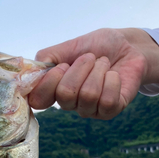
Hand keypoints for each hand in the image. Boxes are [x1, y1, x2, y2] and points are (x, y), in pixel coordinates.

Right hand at [29, 28, 158, 119]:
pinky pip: (107, 100)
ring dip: (98, 71)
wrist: (127, 46)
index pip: (38, 100)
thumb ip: (46, 59)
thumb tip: (30, 72)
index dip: (48, 83)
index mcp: (54, 89)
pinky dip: (112, 80)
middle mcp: (69, 104)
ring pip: (88, 95)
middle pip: (65, 94)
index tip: (62, 65)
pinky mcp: (109, 111)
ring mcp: (89, 110)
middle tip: (90, 58)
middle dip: (80, 68)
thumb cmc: (96, 46)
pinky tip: (114, 76)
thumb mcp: (67, 46)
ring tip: (103, 64)